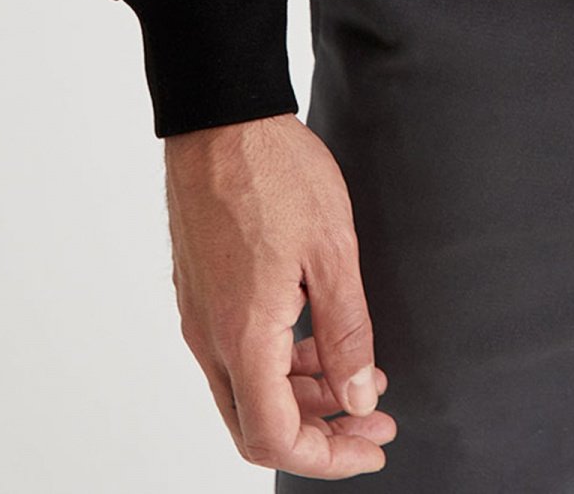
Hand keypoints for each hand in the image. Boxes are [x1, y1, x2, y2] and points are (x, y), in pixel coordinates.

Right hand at [163, 112, 395, 475]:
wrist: (221, 118)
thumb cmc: (275, 172)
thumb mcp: (332, 250)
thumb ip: (346, 330)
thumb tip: (356, 395)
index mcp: (242, 336)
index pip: (274, 436)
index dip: (326, 455)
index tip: (371, 444)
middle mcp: (209, 338)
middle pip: (257, 423)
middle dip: (320, 433)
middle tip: (373, 419)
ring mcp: (199, 315)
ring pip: (247, 389)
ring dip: (302, 397)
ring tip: (358, 378)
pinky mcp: (200, 292)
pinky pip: (236, 354)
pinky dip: (280, 363)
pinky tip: (319, 341)